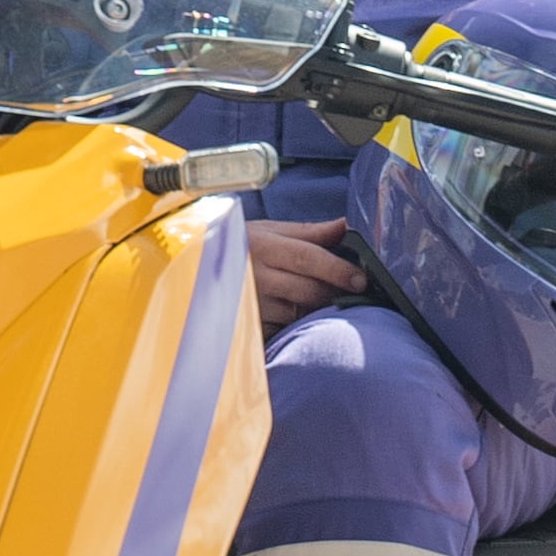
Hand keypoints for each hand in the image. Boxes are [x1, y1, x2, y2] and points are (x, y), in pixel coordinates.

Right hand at [251, 216, 369, 326]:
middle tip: (352, 291)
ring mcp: (251, 304)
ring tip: (320, 299)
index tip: (361, 279)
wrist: (195, 269)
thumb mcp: (268, 231)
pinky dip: (297, 324)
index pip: (308, 258)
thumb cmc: (241, 245)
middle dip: (335, 292)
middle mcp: (256, 276)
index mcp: (263, 245)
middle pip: (309, 290)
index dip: (337, 269)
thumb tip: (344, 226)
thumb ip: (309, 232)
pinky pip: (285, 329)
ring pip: (300, 313)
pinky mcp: (250, 326)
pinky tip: (296, 313)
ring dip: (317, 309)